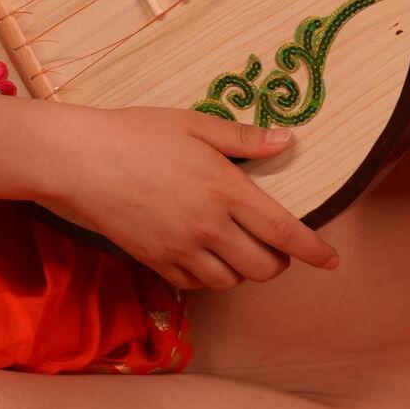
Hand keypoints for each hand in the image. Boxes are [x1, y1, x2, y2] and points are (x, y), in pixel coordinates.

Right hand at [36, 105, 338, 291]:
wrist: (78, 160)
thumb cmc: (136, 133)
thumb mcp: (193, 124)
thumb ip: (244, 138)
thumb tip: (288, 141)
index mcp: (224, 188)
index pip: (284, 230)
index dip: (313, 250)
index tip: (331, 260)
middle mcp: (208, 226)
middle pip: (263, 267)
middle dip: (278, 262)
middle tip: (274, 246)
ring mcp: (180, 248)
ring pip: (231, 281)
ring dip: (243, 270)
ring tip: (238, 249)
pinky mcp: (155, 260)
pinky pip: (196, 284)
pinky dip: (210, 277)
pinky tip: (205, 256)